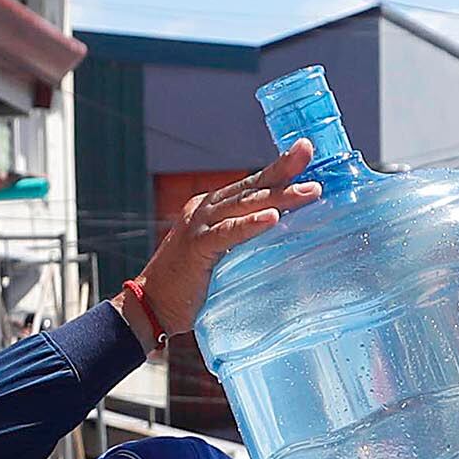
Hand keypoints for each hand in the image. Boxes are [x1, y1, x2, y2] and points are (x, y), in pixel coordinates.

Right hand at [131, 142, 318, 341]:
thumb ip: (242, 244)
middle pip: (250, 187)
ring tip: (308, 190)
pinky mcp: (197, 247)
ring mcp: (198, 226)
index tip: (304, 154)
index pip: (249, 187)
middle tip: (308, 151)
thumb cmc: (188, 287)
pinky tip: (274, 218)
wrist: (150, 307)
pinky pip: (229, 233)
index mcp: (210, 208)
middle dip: (282, 169)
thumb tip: (281, 242)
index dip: (277, 171)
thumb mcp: (220, 256)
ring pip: (244, 205)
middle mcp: (204, 209)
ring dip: (278, 196)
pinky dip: (251, 225)